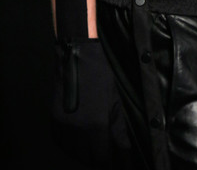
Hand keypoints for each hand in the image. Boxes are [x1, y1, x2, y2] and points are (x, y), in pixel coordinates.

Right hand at [52, 38, 131, 166]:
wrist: (77, 55)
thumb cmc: (100, 74)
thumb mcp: (115, 100)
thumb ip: (119, 127)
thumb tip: (124, 147)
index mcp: (95, 125)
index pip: (102, 157)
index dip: (110, 160)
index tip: (116, 159)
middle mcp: (77, 130)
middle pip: (87, 158)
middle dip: (98, 157)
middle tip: (106, 153)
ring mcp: (63, 126)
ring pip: (73, 152)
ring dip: (84, 153)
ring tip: (94, 148)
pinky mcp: (54, 120)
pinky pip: (61, 142)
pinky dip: (70, 145)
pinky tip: (79, 141)